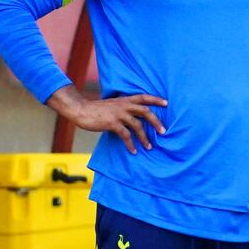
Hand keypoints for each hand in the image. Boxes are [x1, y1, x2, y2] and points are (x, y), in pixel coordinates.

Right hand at [47, 85, 167, 153]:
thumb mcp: (113, 104)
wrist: (81, 110)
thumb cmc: (98, 109)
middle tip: (163, 131)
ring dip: (144, 138)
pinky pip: (125, 135)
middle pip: (145, 111)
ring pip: (137, 125)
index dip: (155, 99)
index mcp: (125, 100)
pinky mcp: (112, 123)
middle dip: (156, 121)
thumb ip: (124, 108)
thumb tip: (134, 116)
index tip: (167, 103)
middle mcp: (124, 105)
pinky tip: (134, 151)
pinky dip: (131, 144)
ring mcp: (118, 114)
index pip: (144, 97)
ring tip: (150, 147)